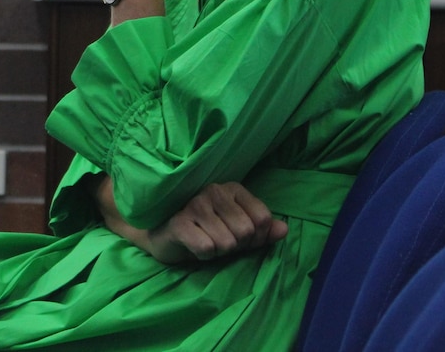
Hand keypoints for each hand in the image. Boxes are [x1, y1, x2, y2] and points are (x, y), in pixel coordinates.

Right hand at [93, 176, 287, 265]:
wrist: (160, 232)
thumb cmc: (202, 229)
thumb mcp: (236, 229)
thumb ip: (261, 230)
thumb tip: (284, 230)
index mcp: (232, 188)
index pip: (262, 219)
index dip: (256, 238)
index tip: (239, 238)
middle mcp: (214, 190)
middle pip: (246, 232)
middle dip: (235, 246)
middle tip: (217, 241)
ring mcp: (195, 204)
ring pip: (227, 243)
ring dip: (217, 251)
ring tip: (204, 241)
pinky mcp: (179, 222)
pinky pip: (207, 249)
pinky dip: (203, 256)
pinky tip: (192, 245)